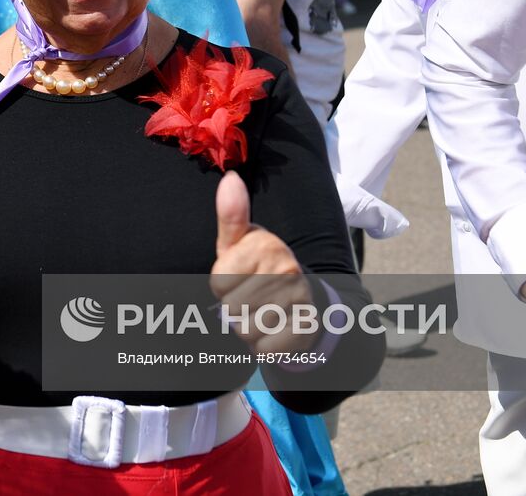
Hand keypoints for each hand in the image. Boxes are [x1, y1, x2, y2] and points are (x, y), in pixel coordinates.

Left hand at [210, 171, 313, 352]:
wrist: (303, 300)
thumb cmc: (258, 268)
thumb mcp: (239, 242)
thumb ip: (231, 215)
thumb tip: (230, 178)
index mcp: (266, 244)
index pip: (218, 283)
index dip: (222, 286)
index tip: (238, 277)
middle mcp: (286, 268)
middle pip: (231, 309)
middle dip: (235, 310)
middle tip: (252, 298)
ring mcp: (300, 298)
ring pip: (247, 330)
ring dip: (250, 329)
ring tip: (263, 312)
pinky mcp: (307, 327)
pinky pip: (266, 348)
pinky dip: (266, 346)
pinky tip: (276, 329)